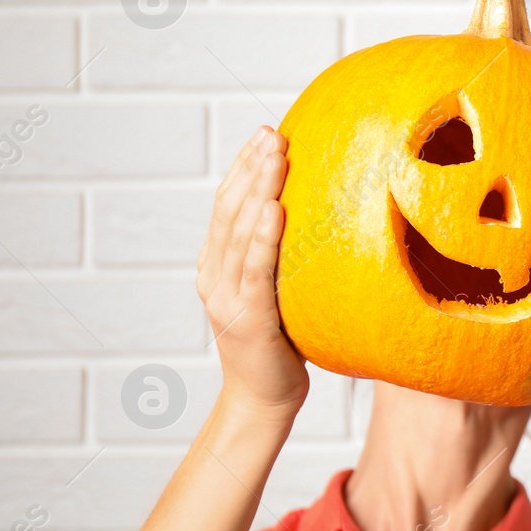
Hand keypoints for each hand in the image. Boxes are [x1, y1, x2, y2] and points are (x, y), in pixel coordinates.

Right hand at [196, 127, 308, 420]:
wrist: (265, 398)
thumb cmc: (281, 341)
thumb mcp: (278, 288)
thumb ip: (281, 254)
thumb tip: (316, 212)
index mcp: (217, 265)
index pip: (226, 204)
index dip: (243, 167)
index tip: (264, 133)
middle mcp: (214, 276)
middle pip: (229, 210)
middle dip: (251, 167)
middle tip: (272, 133)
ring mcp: (227, 298)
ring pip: (239, 233)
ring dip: (257, 189)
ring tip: (274, 157)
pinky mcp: (248, 319)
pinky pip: (255, 271)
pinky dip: (262, 238)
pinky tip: (274, 210)